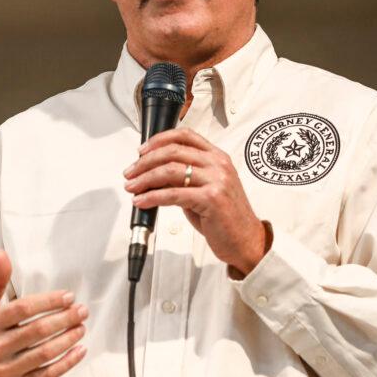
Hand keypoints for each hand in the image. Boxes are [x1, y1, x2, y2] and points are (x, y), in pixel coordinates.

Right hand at [0, 250, 87, 376]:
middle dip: (64, 319)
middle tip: (82, 311)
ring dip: (68, 339)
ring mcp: (6, 369)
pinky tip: (80, 351)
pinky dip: (67, 363)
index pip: (23, 309)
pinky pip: (46, 375)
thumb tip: (2, 254)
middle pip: (38, 330)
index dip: (49, 301)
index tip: (69, 296)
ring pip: (44, 353)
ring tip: (82, 327)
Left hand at [124, 127, 268, 275]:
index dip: (159, 140)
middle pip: (173, 151)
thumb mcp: (204, 190)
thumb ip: (183, 179)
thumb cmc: (225, 217)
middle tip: (130, 172)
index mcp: (218, 157)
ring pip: (170, 171)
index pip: (185, 135)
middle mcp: (219, 164)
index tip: (142, 151)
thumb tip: (153, 174)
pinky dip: (152, 197)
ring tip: (132, 187)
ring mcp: (217, 180)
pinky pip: (173, 194)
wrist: (246, 241)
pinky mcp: (212, 198)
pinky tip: (142, 201)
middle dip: (145, 162)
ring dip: (145, 179)